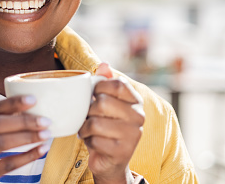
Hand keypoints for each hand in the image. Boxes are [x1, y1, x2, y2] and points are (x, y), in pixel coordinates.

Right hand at [0, 95, 50, 183]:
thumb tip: (23, 110)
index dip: (13, 103)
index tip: (32, 99)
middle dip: (23, 121)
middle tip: (45, 120)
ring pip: (1, 143)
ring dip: (26, 137)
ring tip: (46, 134)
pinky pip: (8, 164)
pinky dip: (27, 156)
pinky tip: (40, 150)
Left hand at [78, 63, 144, 183]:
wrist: (110, 161)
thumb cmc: (105, 126)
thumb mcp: (104, 103)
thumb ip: (105, 82)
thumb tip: (104, 64)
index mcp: (135, 100)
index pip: (116, 84)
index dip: (98, 88)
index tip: (93, 96)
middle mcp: (139, 116)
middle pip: (102, 103)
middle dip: (88, 111)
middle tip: (88, 117)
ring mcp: (133, 135)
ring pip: (95, 123)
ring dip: (85, 127)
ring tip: (88, 130)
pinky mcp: (123, 152)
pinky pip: (94, 140)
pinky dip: (88, 141)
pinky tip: (92, 142)